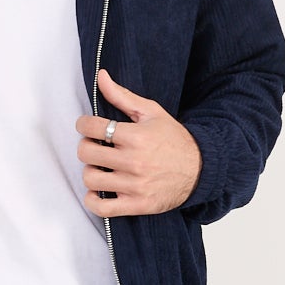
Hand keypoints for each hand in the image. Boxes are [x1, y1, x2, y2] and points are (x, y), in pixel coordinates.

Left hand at [75, 67, 202, 214]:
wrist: (200, 169)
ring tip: (101, 167)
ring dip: (91, 171)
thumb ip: (122, 96)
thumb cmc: (174, 139)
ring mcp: (134, 185)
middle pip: (86, 153)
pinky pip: (101, 208)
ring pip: (90, 178)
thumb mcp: (151, 112)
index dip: (84, 124)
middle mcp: (134, 161)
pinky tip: (99, 191)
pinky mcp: (136, 204)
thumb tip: (101, 77)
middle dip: (86, 147)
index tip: (88, 126)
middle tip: (95, 147)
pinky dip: (93, 200)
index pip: (91, 127)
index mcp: (136, 136)